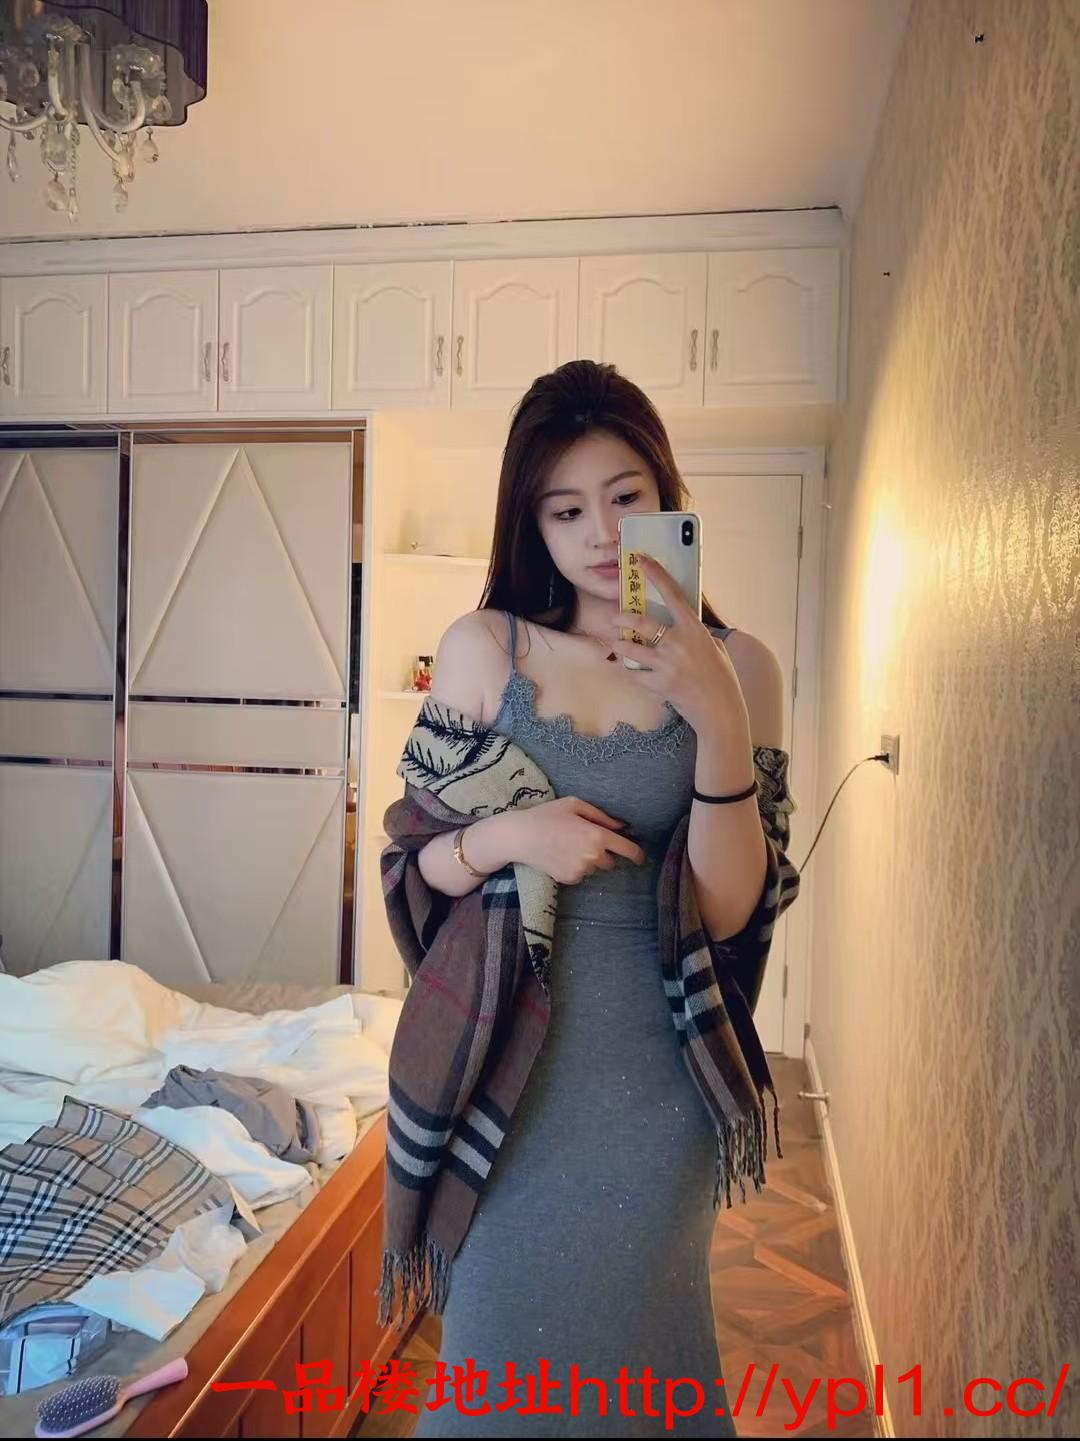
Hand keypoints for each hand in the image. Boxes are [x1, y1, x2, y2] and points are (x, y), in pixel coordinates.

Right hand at [512, 796, 645, 884]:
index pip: (628, 850)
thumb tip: (622, 826)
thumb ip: (602, 816)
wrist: (519, 836)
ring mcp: (580, 870)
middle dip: (604, 853)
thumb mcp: (575, 805)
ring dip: (589, 860)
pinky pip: (581, 875)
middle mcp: (592, 856)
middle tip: (587, 841)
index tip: (640, 858)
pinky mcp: (569, 879)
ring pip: (594, 869)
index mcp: (597, 835)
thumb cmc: (547, 815)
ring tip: (569, 846)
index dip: (637, 855)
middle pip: (611, 862)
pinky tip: (561, 855)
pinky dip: (576, 867)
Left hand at [607, 552, 748, 735]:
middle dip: (621, 619)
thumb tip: (681, 624)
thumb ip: (696, 634)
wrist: (720, 711)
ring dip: (619, 645)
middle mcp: (678, 643)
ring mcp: (666, 664)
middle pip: (640, 623)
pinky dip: (630, 671)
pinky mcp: (658, 684)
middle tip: (613, 618)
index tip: (640, 559)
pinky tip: (628, 670)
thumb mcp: (715, 648)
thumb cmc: (721, 678)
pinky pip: (635, 673)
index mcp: (695, 630)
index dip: (655, 574)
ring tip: (616, 644)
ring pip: (630, 649)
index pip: (672, 594)